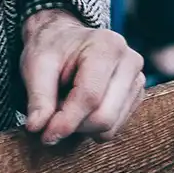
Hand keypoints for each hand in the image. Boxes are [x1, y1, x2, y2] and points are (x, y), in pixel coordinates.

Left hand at [21, 9, 145, 145]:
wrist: (65, 37)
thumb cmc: (51, 48)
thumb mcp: (36, 66)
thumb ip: (38, 98)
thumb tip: (36, 127)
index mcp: (106, 46)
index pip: (90, 96)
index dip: (66, 121)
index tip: (45, 135)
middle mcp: (129, 61)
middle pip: (104, 116)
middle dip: (74, 125)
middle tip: (53, 114)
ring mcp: (137, 79)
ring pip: (111, 126)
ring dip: (83, 126)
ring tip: (66, 104)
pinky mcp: (136, 95)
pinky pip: (115, 126)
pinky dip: (93, 125)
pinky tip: (81, 107)